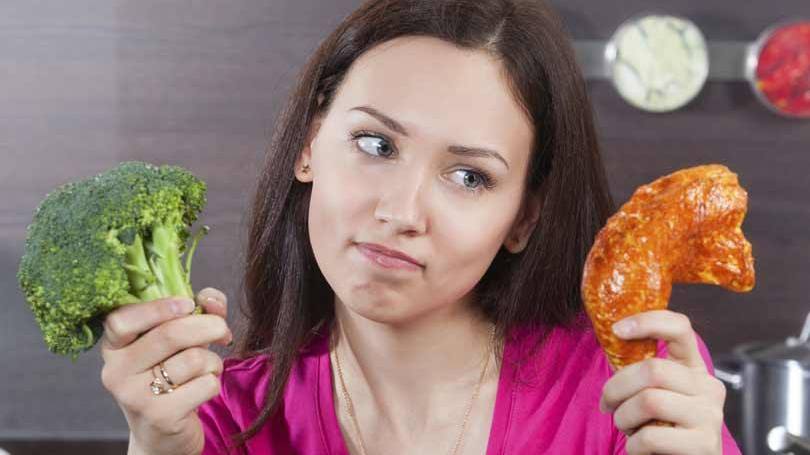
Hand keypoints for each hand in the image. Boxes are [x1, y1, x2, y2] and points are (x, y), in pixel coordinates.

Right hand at [99, 288, 231, 454]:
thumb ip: (197, 310)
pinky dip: (214, 382)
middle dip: (208, 326)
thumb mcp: (178, 340)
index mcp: (114, 346)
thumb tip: (212, 299)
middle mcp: (116, 371)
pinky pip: (205, 384)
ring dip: (212, 360)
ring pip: (193, 359)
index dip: (158, 308)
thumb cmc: (170, 375)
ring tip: (208, 367)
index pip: (122, 320)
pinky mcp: (160, 417)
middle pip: (169, 335)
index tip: (188, 304)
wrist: (162, 433)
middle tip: (222, 330)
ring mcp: (135, 397)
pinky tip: (203, 388)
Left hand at [599, 310, 726, 454]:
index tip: (617, 330)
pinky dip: (633, 445)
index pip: (681, 328)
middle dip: (616, 388)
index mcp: (694, 369)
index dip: (647, 322)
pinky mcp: (704, 445)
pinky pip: (651, 436)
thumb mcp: (654, 393)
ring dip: (623, 418)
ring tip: (626, 428)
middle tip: (607, 404)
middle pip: (653, 369)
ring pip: (649, 401)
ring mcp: (710, 417)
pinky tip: (638, 448)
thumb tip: (613, 337)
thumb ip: (642, 370)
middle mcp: (708, 388)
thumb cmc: (661, 428)